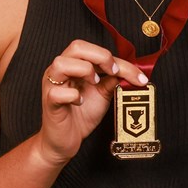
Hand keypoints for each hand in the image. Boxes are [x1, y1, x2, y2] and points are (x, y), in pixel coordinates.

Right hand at [35, 39, 149, 165]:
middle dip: (101, 56)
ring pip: (61, 63)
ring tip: (95, 84)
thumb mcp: (103, 94)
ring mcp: (52, 86)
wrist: (66, 141)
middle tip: (114, 72)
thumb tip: (131, 71)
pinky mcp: (50, 103)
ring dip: (84, 70)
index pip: (94, 50)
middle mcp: (61, 71)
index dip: (118, 59)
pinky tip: (80, 102)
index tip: (138, 75)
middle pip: (76, 47)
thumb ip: (113, 80)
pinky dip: (73, 95)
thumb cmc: (81, 115)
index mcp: (74, 64)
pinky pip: (57, 93)